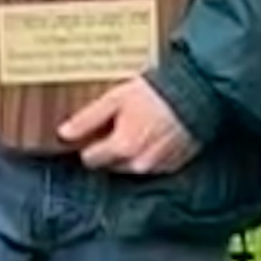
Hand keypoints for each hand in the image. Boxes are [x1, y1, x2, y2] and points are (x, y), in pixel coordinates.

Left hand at [56, 74, 200, 175]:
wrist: (197, 93)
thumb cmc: (155, 94)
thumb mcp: (114, 99)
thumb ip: (87, 120)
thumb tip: (64, 134)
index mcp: (122, 149)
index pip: (90, 159)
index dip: (88, 143)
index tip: (91, 132)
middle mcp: (139, 164)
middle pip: (110, 164)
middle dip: (109, 148)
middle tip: (118, 123)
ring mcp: (159, 167)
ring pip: (131, 166)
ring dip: (129, 151)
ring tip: (138, 125)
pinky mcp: (174, 165)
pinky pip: (152, 164)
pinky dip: (149, 153)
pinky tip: (153, 133)